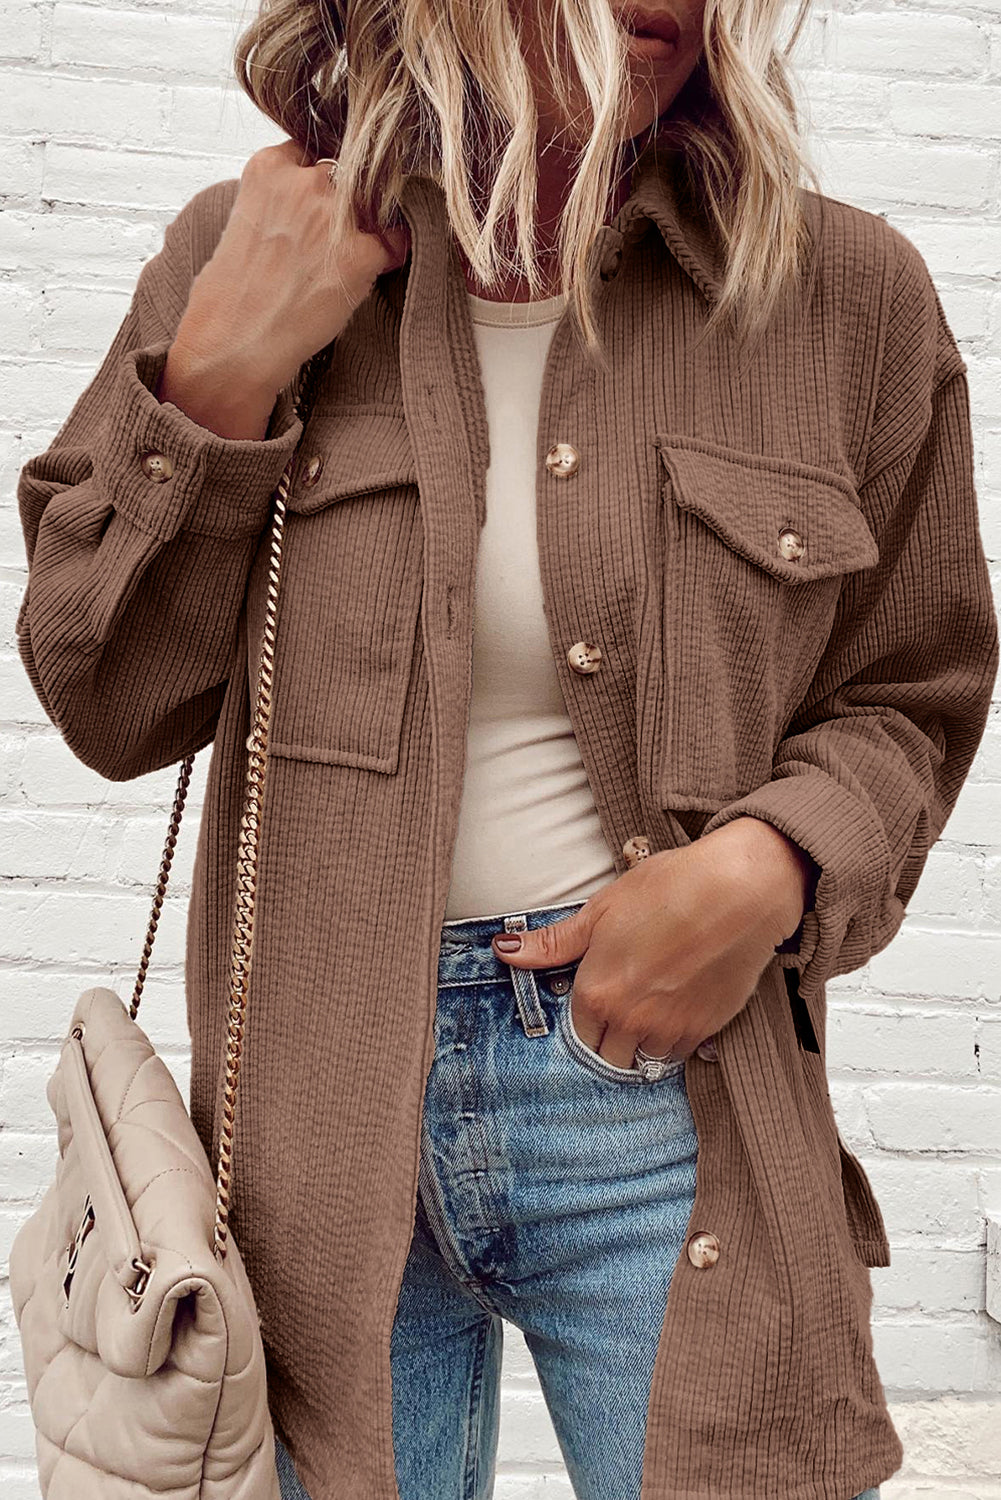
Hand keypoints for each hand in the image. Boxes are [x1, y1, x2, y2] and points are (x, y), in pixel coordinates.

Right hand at [175, 138, 409, 397]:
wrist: (233, 345)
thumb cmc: (230, 296)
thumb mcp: (244, 222)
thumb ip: (278, 199)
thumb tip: (310, 203)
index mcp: (268, 167)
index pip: (313, 153)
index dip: (320, 184)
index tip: (320, 205)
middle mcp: (306, 181)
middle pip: (348, 176)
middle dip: (345, 205)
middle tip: (333, 241)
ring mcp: (336, 215)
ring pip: (374, 206)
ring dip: (370, 227)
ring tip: (349, 260)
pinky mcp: (361, 253)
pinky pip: (396, 240)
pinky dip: (392, 255)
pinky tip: (374, 271)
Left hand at [490, 818, 814, 1069]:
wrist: (740, 890)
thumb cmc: (669, 889)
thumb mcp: (601, 910)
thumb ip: (553, 942)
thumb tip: (503, 950)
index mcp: (596, 992)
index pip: (576, 1031)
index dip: (584, 1014)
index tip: (595, 1000)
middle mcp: (628, 1021)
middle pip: (606, 1055)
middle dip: (607, 1038)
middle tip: (621, 1007)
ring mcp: (669, 1030)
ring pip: (642, 1060)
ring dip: (640, 1045)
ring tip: (649, 1012)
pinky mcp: (706, 1030)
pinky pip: (679, 1055)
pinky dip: (674, 1043)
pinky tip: (678, 1012)